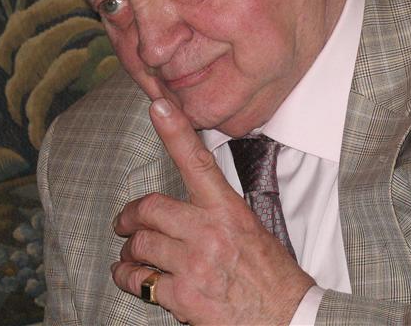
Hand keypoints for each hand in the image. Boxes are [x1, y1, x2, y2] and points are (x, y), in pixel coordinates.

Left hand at [112, 98, 314, 324]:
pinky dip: (130, 279)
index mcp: (228, 211)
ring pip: (140, 245)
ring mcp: (194, 264)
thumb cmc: (272, 275)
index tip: (158, 107)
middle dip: (130, 216)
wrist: (286, 317)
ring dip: (128, 251)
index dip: (175, 131)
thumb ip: (219, 214)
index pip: (197, 162)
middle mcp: (208, 232)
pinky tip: (131, 278)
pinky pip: (140, 281)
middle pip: (150, 209)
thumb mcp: (251, 230)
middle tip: (124, 222)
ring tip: (128, 255)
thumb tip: (189, 207)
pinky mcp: (183, 296)